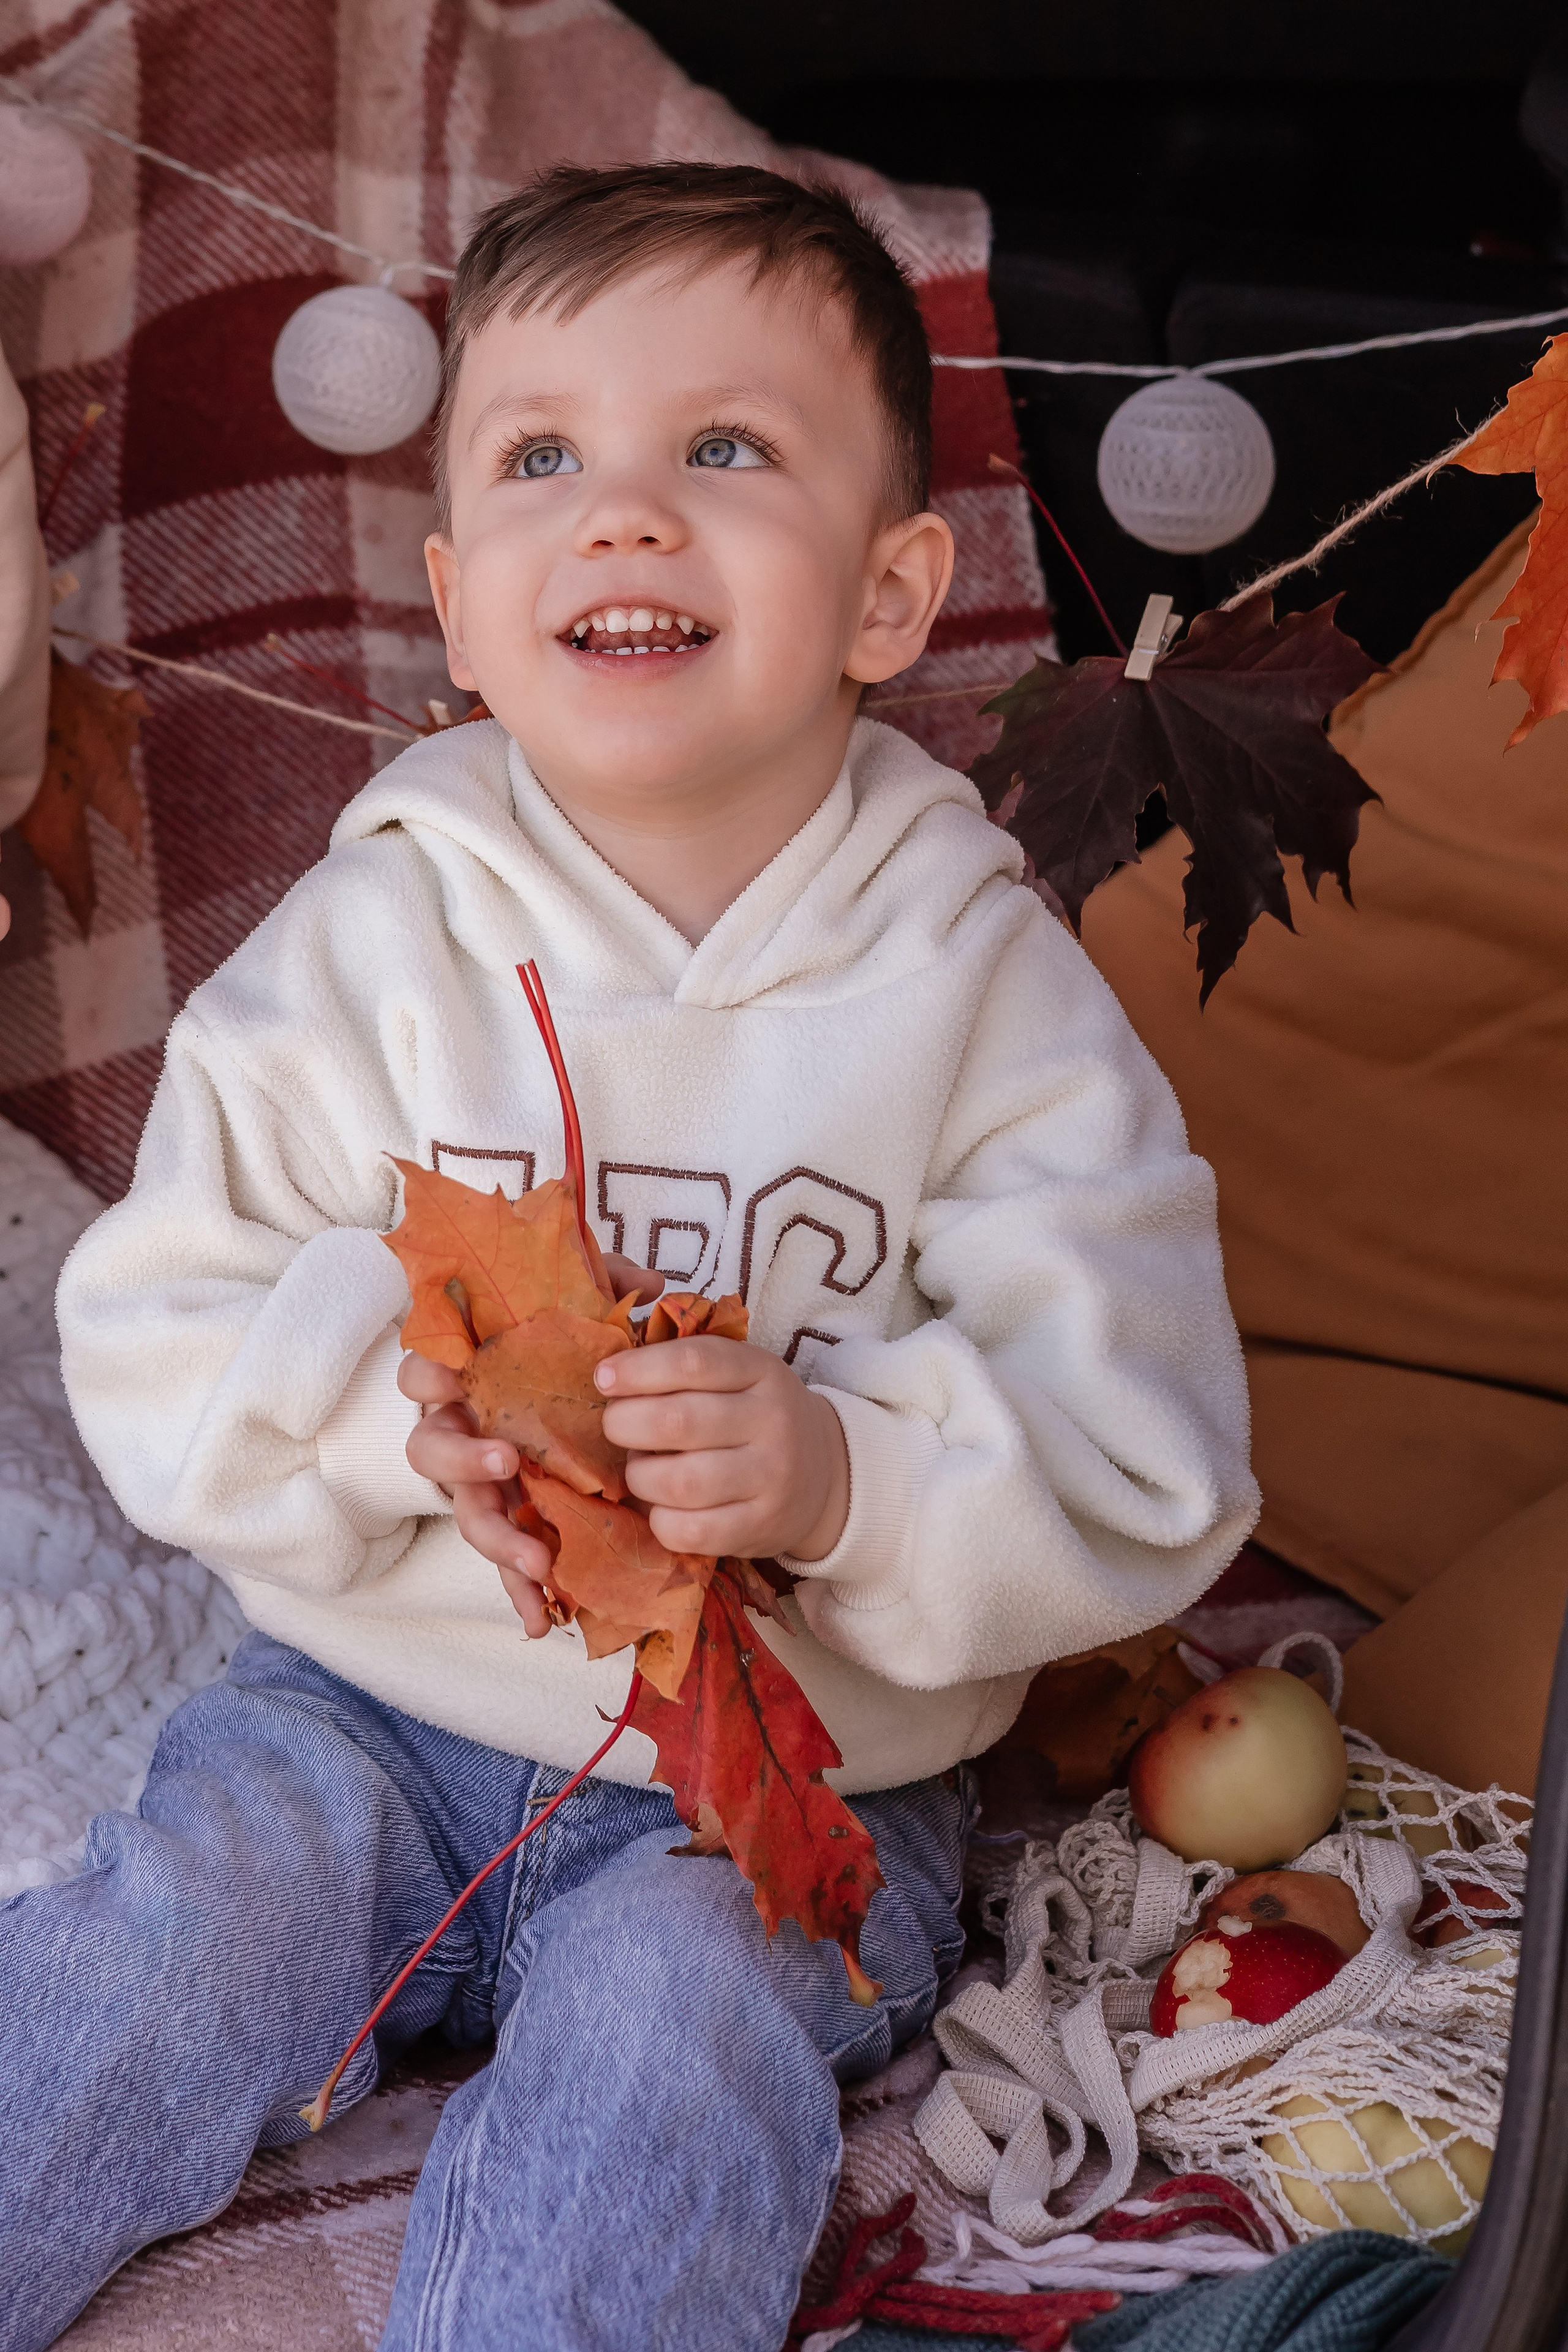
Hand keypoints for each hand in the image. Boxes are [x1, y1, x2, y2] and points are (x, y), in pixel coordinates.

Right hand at [399, 1253, 663, 1635]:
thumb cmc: (561, 1351)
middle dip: (460, 1463)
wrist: (572, 1407)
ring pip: (468, 1517)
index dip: (426, 1374)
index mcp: (468, 1379)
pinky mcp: (509, 1524)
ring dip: (497, 1541)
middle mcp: (462, 1434)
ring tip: (539, 1562)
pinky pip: (505, 1565)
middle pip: (430, 1452)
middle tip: (505, 1463)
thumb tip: (648, 1284)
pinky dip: (520, 1594)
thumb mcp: (583, 1312)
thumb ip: (606, 1285)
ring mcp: (480, 1487)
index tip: (449, 1378)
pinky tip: (543, 1621)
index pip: (422, 1371)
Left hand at [595, 1337, 849, 1564]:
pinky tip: (661, 1507)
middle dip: (626, 1424)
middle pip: (680, 1421)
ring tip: (641, 1468)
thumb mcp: (740, 1376)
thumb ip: (685, 1368)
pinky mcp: (760, 1528)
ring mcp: (771, 1479)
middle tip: (615, 1426)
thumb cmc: (756, 1416)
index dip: (639, 1369)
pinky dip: (659, 1520)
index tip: (604, 1378)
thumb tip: (609, 1377)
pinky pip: (691, 1531)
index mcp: (761, 1372)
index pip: (694, 1361)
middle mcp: (772, 1422)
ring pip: (680, 1482)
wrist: (826, 1474)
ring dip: (640, 1475)